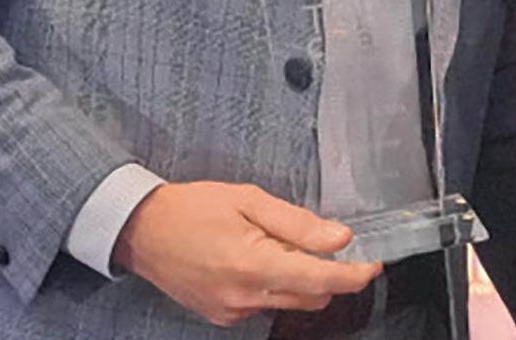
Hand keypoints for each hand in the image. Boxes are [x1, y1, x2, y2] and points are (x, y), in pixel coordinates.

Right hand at [111, 181, 381, 326]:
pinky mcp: (223, 316)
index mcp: (253, 264)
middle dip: (328, 273)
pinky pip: (266, 305)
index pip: (320, 280)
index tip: (373, 265)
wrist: (142, 231)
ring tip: (275, 244)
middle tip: (322, 241)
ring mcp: (232, 310)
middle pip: (311, 296)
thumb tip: (341, 238)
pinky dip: (274, 285)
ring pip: (290, 302)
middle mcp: (244, 295)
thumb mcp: (249, 199)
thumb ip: (298, 222)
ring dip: (299, 279)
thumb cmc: (193, 208)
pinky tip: (254, 259)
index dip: (353, 276)